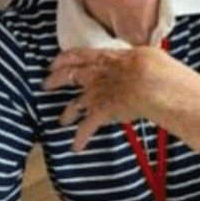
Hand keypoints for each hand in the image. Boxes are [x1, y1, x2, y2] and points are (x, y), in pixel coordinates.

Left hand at [44, 47, 174, 151]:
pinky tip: (77, 147)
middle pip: (69, 76)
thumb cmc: (153, 65)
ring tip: (62, 120)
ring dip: (67, 113)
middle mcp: (96, 75)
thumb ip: (134, 57)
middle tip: (46, 84)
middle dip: (55, 80)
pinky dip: (81, 138)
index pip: (80, 55)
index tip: (55, 61)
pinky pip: (86, 128)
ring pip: (74, 104)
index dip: (65, 58)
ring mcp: (96, 94)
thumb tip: (141, 57)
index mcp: (106, 58)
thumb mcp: (143, 53)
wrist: (151, 83)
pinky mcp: (100, 113)